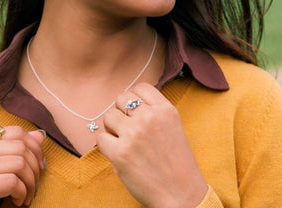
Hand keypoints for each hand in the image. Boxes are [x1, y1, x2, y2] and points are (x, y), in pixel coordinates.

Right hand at [0, 126, 45, 207]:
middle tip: (34, 182)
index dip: (34, 147)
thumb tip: (41, 135)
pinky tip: (17, 200)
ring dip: (30, 182)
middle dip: (35, 166)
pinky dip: (21, 193)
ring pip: (19, 163)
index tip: (38, 163)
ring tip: (26, 193)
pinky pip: (12, 182)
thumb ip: (14, 149)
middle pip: (20, 147)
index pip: (16, 132)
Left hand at [97, 83, 207, 207]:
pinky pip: (101, 137)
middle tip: (126, 127)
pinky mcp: (120, 153)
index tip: (134, 110)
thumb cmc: (176, 162)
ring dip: (112, 127)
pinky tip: (117, 152)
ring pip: (109, 116)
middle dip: (121, 111)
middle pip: (121, 98)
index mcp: (165, 109)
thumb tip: (130, 102)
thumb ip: (155, 111)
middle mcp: (149, 117)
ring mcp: (134, 134)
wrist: (181, 194)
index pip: (140, 88)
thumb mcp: (173, 126)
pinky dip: (105, 145)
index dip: (134, 98)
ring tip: (122, 140)